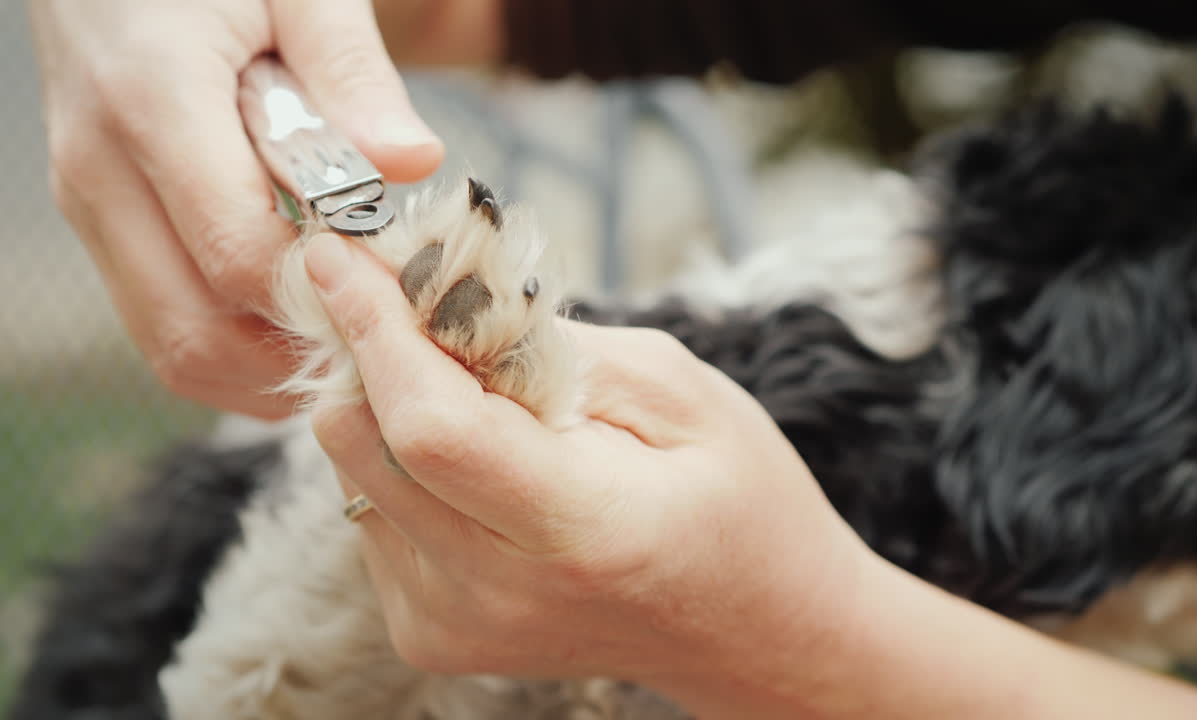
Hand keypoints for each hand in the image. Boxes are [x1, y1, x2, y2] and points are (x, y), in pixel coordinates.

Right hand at [29, 0, 444, 417]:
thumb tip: (412, 162)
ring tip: (354, 343)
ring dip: (270, 369)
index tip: (402, 288)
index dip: (329, 291)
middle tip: (388, 340)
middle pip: (199, 331)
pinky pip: (162, 323)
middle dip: (303, 355)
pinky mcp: (99, 220)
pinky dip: (237, 351)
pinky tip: (302, 326)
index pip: (241, 252)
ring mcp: (90, 203)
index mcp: (152, 100)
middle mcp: (101, 169)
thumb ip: (353, 73)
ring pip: (174, 348)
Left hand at [303, 233, 1196, 719]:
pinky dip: (401, 452)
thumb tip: (466, 308)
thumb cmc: (754, 509)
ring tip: (453, 344)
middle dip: (369, 342)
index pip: (428, 418)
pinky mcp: (447, 631)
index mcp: (580, 526)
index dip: (368, 323)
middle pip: (373, 442)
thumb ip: (567, 353)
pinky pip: (383, 514)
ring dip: (387, 395)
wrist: (768, 639)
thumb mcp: (685, 397)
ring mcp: (464, 623)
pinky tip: (469, 427)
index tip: (331, 241)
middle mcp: (503, 587)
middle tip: (390, 263)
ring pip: (364, 477)